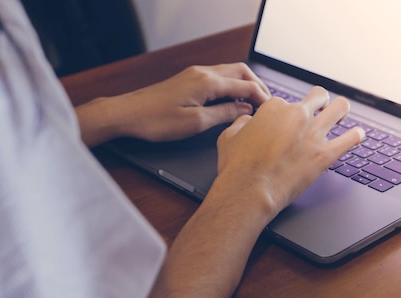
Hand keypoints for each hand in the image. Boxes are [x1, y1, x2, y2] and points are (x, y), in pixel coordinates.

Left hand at [76, 63, 270, 146]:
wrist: (127, 113)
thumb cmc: (156, 120)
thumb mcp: (196, 123)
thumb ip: (224, 114)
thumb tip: (243, 109)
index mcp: (207, 82)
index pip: (245, 86)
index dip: (262, 98)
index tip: (272, 110)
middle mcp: (203, 72)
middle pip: (241, 72)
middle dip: (257, 85)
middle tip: (267, 103)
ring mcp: (195, 74)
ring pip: (230, 72)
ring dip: (245, 84)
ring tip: (254, 101)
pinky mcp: (188, 79)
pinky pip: (218, 77)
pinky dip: (231, 85)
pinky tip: (232, 99)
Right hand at [214, 86, 364, 216]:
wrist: (249, 190)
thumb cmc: (237, 166)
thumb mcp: (229, 136)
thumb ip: (242, 123)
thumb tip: (248, 122)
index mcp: (275, 108)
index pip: (286, 102)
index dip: (285, 112)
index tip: (284, 121)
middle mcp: (297, 115)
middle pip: (317, 96)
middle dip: (319, 100)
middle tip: (320, 105)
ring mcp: (314, 134)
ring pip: (339, 109)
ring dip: (341, 108)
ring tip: (342, 110)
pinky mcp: (325, 154)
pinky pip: (350, 139)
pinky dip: (356, 135)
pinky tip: (359, 134)